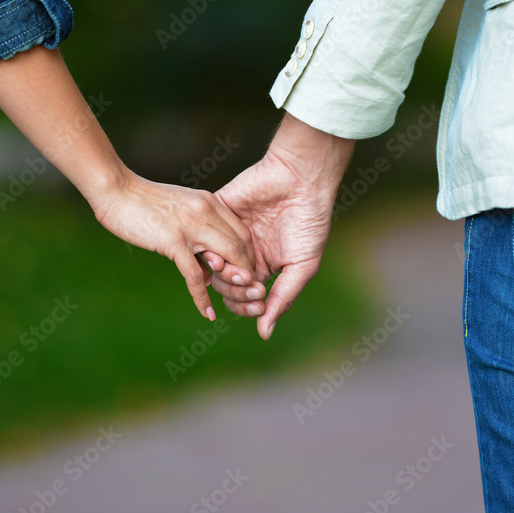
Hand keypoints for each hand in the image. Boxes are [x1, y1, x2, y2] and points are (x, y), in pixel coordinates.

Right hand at [94, 171, 256, 320]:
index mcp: (209, 201)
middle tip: (245, 293)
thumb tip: (206, 269)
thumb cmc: (142, 202)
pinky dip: (203, 297)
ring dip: (233, 284)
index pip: (242, 231)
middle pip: (241, 245)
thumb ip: (197, 234)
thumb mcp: (180, 210)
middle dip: (247, 271)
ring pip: (227, 258)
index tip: (246, 274)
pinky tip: (208, 313)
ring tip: (235, 303)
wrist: (115, 190)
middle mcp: (206, 211)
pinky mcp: (173, 241)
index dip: (249, 256)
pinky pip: (195, 275)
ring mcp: (191, 226)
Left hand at [206, 113, 353, 338]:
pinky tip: (219, 256)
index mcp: (264, 266)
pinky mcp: (218, 211)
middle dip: (235, 291)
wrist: (302, 179)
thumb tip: (264, 333)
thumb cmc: (309, 222)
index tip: (260, 301)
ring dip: (220, 273)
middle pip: (226, 285)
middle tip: (250, 283)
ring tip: (231, 270)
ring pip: (212, 263)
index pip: (245, 297)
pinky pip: (204, 236)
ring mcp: (228, 232)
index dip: (248, 306)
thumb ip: (283, 298)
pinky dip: (209, 251)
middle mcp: (243, 252)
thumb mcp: (302, 265)